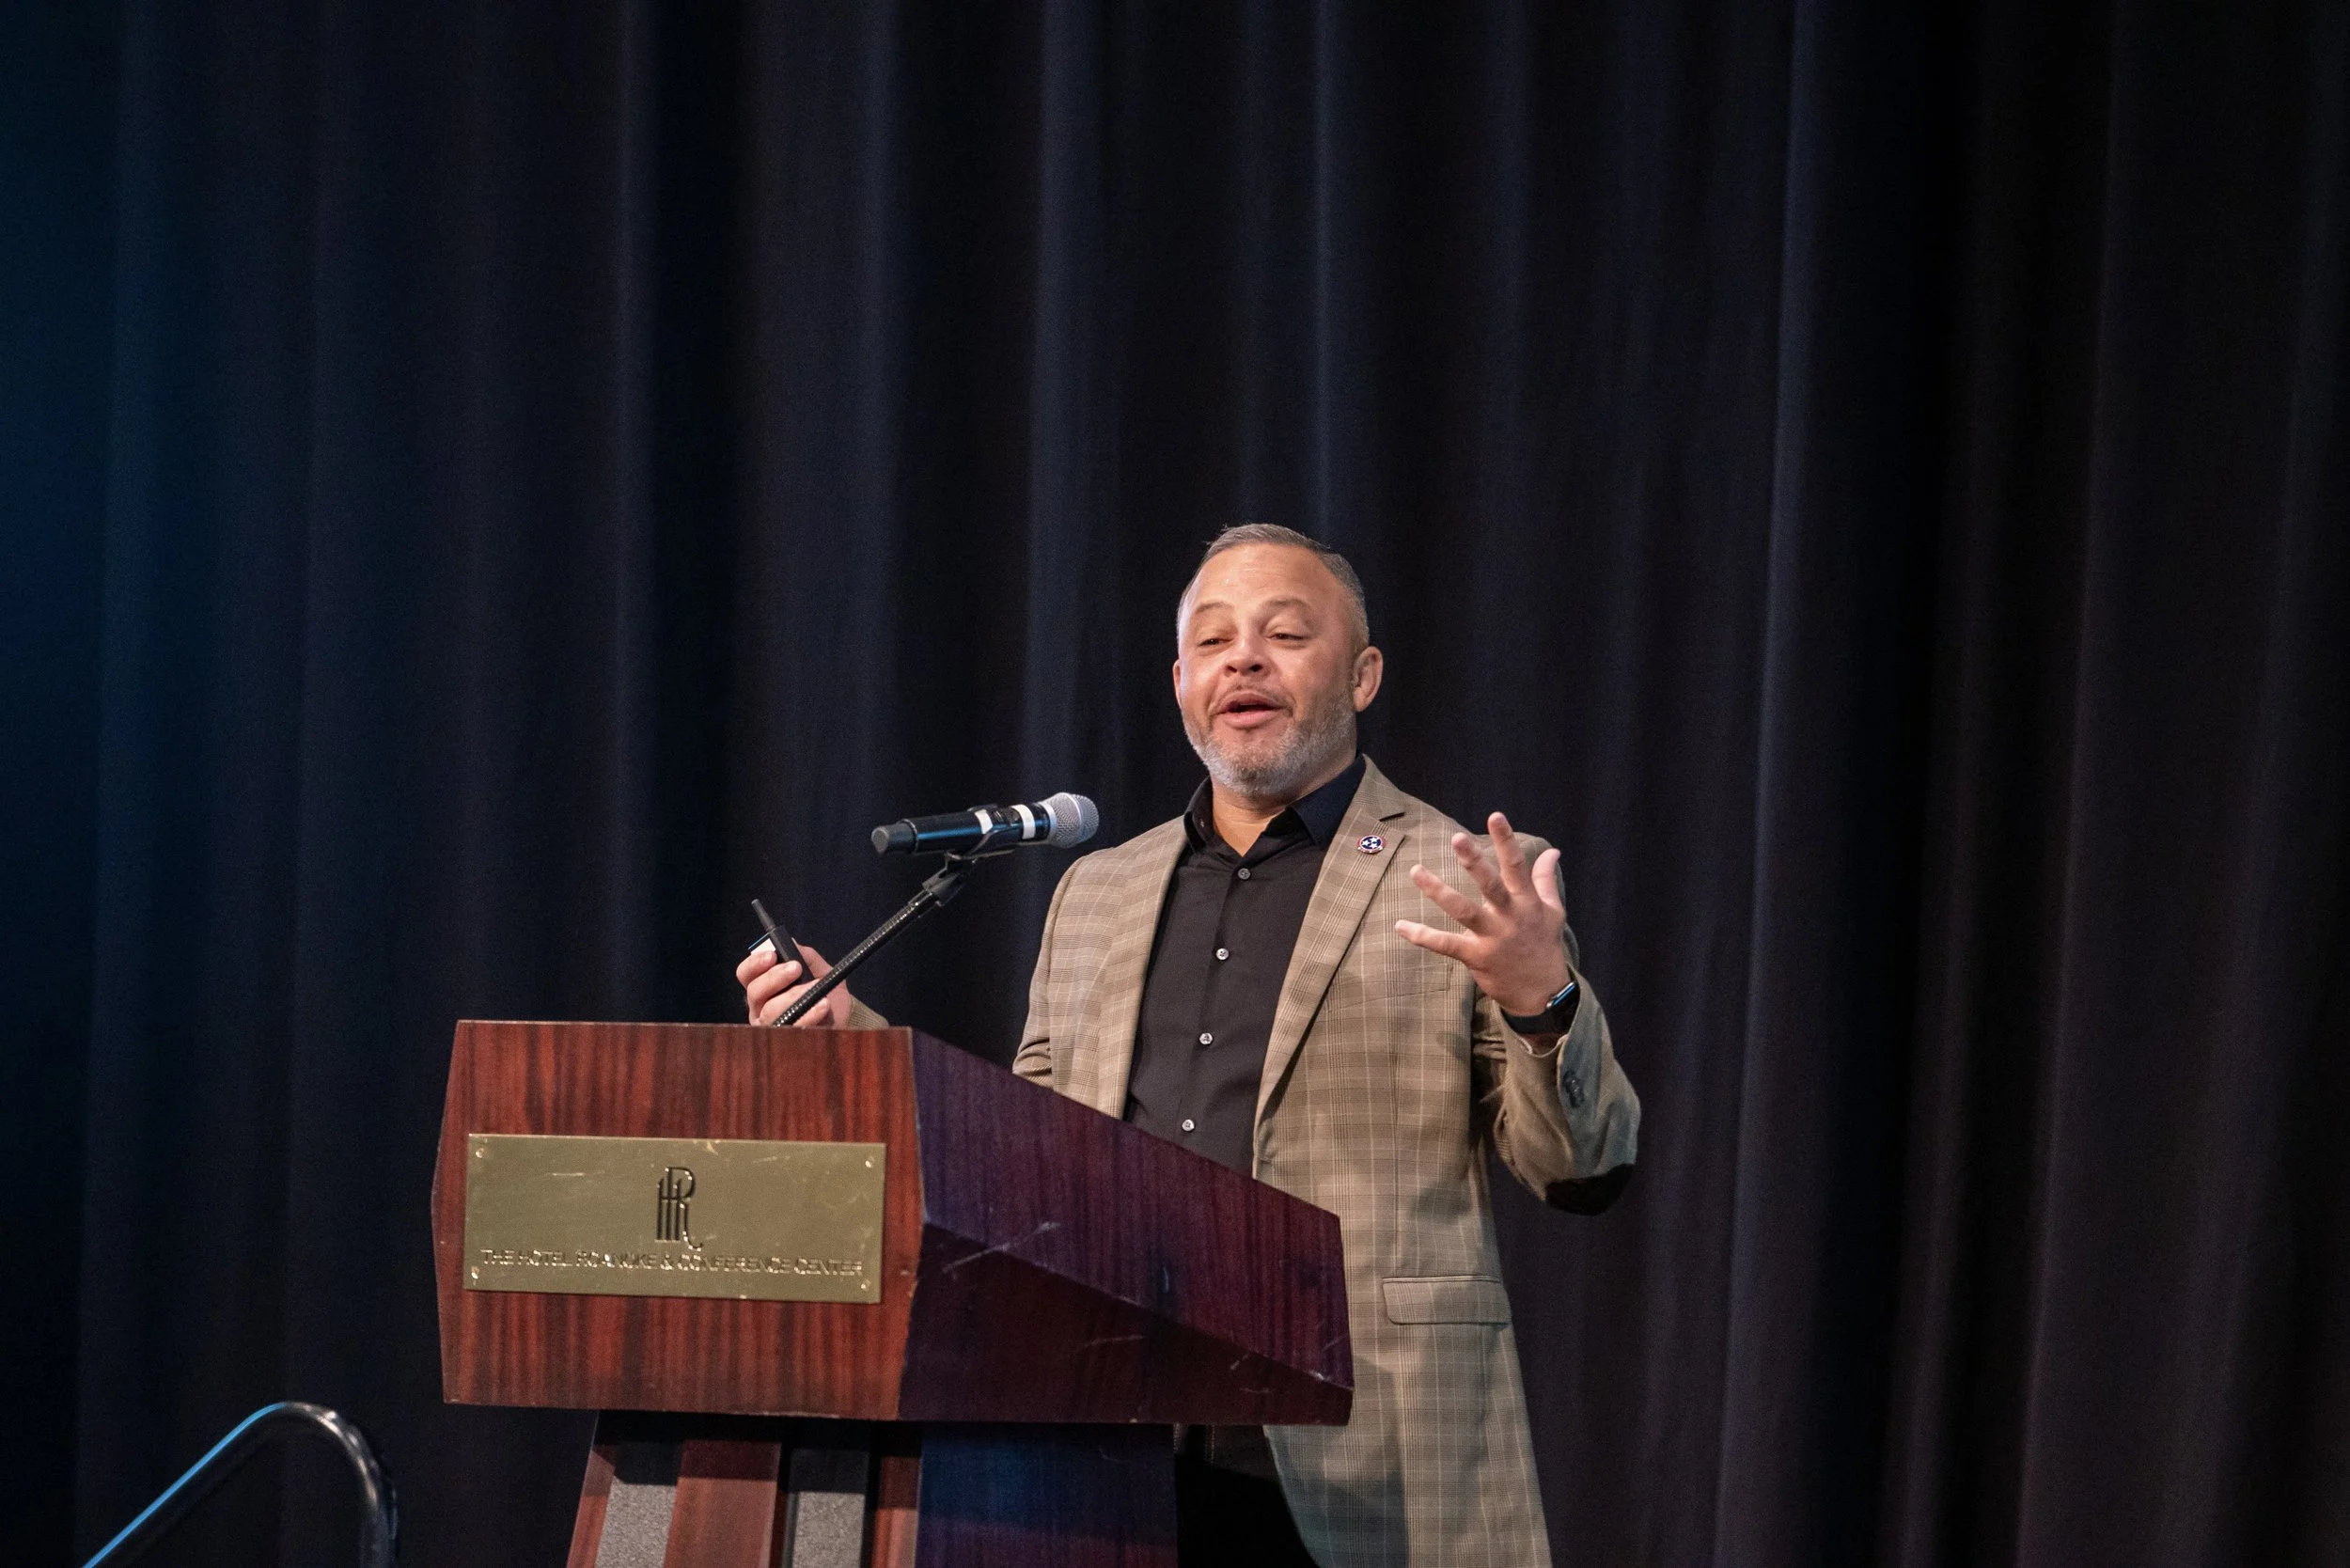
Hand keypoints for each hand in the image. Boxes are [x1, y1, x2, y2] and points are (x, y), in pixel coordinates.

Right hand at [735, 940, 855, 1027]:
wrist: (843, 1017)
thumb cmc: (824, 991)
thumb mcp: (819, 969)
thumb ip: (805, 955)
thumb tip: (791, 943)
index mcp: (763, 987)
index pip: (746, 974)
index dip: (754, 964)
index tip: (772, 955)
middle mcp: (760, 1007)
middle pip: (754, 992)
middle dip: (774, 977)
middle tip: (796, 967)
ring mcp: (770, 1026)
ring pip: (770, 1011)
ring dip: (794, 996)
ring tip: (816, 988)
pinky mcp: (786, 1041)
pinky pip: (792, 1029)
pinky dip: (809, 1015)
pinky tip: (823, 1005)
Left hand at [1394, 813, 1573, 1015]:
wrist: (1542, 994)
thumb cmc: (1544, 946)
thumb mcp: (1553, 911)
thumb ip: (1546, 879)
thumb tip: (1553, 851)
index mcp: (1528, 902)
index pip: (1517, 866)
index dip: (1506, 840)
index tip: (1495, 816)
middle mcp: (1510, 917)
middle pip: (1490, 885)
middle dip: (1474, 861)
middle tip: (1457, 838)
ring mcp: (1492, 938)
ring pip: (1462, 911)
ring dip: (1438, 891)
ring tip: (1415, 871)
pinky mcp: (1476, 957)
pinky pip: (1445, 944)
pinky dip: (1422, 936)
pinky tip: (1400, 925)